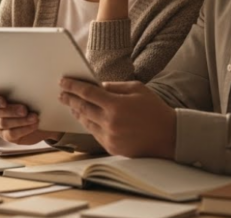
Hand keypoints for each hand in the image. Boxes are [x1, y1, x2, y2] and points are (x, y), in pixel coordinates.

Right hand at [0, 88, 62, 144]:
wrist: (42, 116)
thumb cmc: (33, 99)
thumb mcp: (29, 91)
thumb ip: (25, 87)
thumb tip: (33, 80)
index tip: (4, 102)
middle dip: (11, 110)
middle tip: (24, 110)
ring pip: (4, 123)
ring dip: (20, 120)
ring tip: (34, 117)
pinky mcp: (6, 135)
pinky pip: (11, 134)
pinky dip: (24, 129)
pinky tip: (34, 125)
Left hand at [58, 78, 175, 158]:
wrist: (169, 136)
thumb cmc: (154, 109)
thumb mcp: (137, 89)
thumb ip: (114, 86)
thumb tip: (96, 85)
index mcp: (116, 105)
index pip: (87, 93)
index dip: (73, 86)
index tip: (63, 81)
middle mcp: (110, 122)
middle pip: (82, 108)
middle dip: (69, 99)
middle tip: (61, 93)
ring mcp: (110, 137)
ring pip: (86, 123)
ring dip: (77, 113)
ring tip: (71, 105)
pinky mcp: (111, 147)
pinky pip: (94, 133)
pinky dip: (88, 124)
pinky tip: (85, 118)